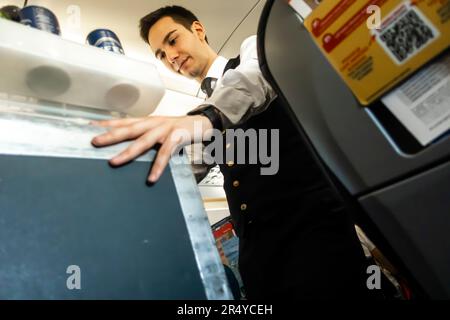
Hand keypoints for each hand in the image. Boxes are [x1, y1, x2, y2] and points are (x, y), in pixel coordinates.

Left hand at [91, 115, 212, 182]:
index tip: (89, 127)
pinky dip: (158, 166)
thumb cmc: (178, 127)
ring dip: (128, 152)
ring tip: (114, 162)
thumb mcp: (159, 128)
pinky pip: (165, 154)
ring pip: (143, 141)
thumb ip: (145, 134)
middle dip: (111, 135)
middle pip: (129, 129)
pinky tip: (151, 178)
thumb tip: (129, 145)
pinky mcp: (177, 138)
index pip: (124, 121)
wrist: (202, 122)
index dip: (106, 123)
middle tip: (95, 141)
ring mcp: (165, 130)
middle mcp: (153, 123)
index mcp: (148, 121)